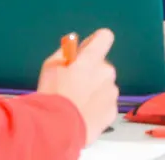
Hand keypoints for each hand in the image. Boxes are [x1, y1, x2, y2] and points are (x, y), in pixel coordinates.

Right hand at [37, 28, 118, 146]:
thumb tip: (74, 47)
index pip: (104, 37)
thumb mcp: (51, 66)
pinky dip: (97, 107)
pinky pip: (106, 103)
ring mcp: (112, 92)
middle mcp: (107, 72)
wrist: (59, 128)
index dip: (95, 42)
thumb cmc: (52, 94)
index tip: (86, 51)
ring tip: (78, 104)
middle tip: (74, 85)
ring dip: (95, 90)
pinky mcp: (113, 110)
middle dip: (91, 72)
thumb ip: (66, 52)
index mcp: (92, 59)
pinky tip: (84, 114)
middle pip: (102, 65)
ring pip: (105, 85)